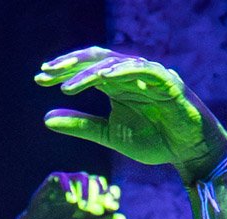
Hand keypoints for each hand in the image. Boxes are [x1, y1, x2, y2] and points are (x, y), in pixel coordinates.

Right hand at [23, 171, 124, 218]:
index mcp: (94, 195)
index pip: (108, 189)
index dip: (112, 196)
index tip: (113, 206)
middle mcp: (83, 185)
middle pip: (97, 182)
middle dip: (100, 195)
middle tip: (99, 209)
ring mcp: (69, 180)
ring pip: (82, 177)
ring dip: (86, 191)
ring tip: (83, 207)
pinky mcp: (53, 180)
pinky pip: (63, 178)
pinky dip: (69, 188)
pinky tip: (72, 201)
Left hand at [35, 48, 226, 175]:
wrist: (188, 151)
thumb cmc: (154, 140)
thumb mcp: (109, 135)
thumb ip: (81, 126)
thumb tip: (46, 118)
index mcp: (116, 84)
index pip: (85, 70)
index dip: (62, 72)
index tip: (39, 79)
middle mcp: (129, 74)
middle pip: (95, 59)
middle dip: (70, 65)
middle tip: (45, 73)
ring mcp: (148, 75)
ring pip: (115, 64)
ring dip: (89, 73)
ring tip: (67, 87)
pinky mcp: (166, 82)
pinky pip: (143, 70)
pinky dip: (123, 71)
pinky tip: (103, 78)